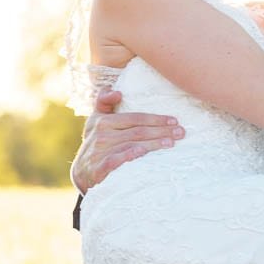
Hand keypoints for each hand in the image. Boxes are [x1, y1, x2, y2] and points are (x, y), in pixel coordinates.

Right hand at [70, 89, 184, 192]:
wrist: (82, 172)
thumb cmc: (97, 142)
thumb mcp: (97, 120)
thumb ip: (105, 102)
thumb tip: (117, 91)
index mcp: (103, 120)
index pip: (134, 118)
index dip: (155, 118)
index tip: (174, 120)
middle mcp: (101, 134)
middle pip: (137, 131)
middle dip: (161, 130)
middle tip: (181, 132)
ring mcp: (100, 151)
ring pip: (132, 144)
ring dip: (154, 143)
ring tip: (172, 143)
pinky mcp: (99, 168)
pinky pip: (117, 160)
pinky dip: (130, 155)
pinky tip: (143, 153)